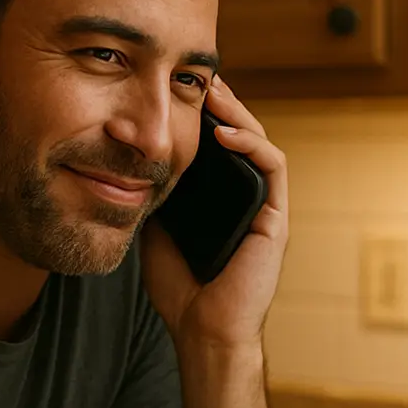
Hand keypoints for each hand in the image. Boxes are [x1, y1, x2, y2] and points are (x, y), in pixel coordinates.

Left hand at [141, 76, 288, 350]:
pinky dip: (252, 144)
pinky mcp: (276, 218)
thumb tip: (130, 159)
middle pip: (239, 136)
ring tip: (213, 89)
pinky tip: (225, 132)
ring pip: (258, 143)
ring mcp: (263, 207)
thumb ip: (154, 197)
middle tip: (196, 76)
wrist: (202, 331)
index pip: (215, 146)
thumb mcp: (156, 231)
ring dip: (237, 113)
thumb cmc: (181, 290)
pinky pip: (272, 168)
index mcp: (221, 200)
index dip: (201, 115)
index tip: (177, 89)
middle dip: (221, 103)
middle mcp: (246, 198)